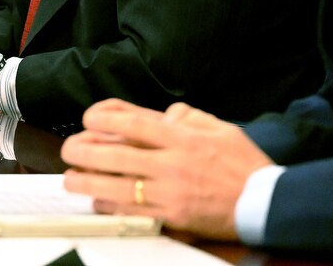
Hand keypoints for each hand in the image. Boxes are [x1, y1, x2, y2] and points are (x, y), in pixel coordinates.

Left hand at [60, 99, 273, 240]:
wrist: (263, 202)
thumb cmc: (243, 163)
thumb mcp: (220, 127)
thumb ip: (190, 117)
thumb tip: (167, 113)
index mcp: (181, 137)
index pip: (133, 122)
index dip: (104, 118)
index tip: (88, 118)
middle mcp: (170, 162)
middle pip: (116, 154)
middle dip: (85, 150)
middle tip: (69, 148)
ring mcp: (169, 192)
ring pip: (117, 186)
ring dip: (88, 182)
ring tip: (70, 178)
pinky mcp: (171, 217)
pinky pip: (133, 212)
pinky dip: (110, 207)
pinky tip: (97, 202)